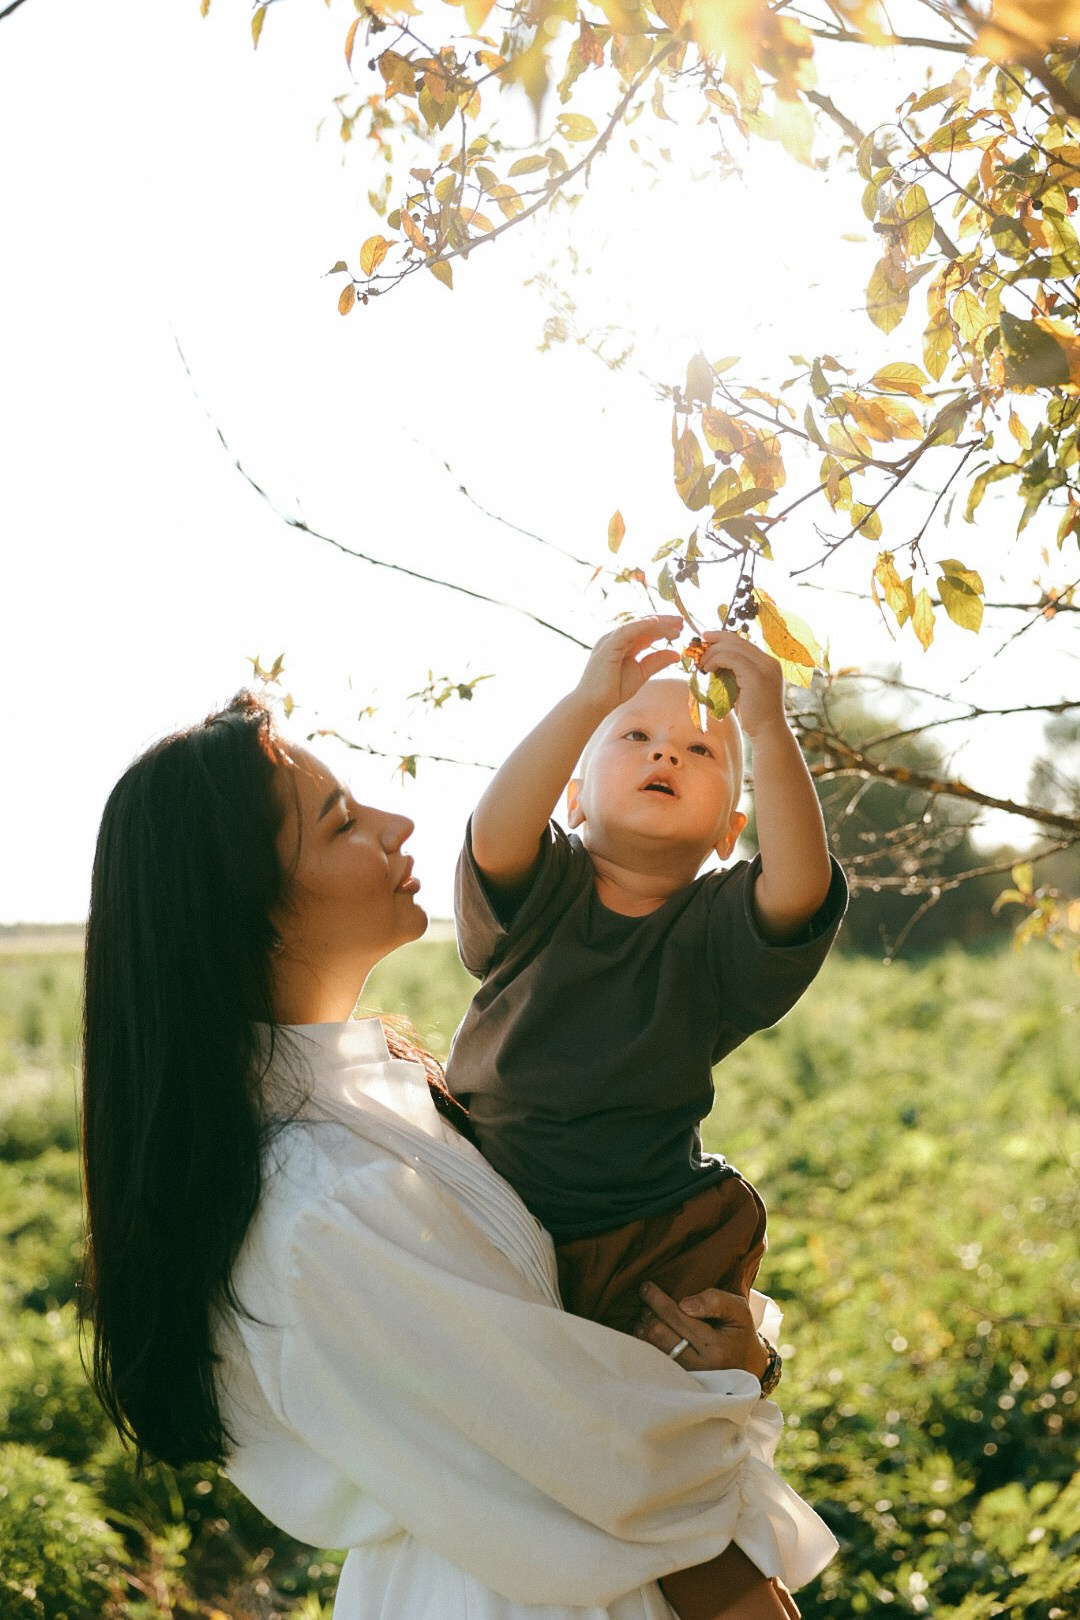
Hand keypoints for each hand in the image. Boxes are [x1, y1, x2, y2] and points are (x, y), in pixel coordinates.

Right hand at [574, 616, 682, 715]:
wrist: (594, 704)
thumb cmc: (613, 690)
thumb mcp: (641, 673)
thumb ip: (656, 662)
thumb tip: (676, 654)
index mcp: (624, 644)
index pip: (646, 631)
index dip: (664, 629)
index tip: (680, 630)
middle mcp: (617, 639)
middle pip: (643, 625)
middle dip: (664, 622)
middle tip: (682, 622)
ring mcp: (611, 640)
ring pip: (637, 625)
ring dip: (657, 622)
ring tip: (675, 624)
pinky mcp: (608, 646)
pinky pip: (626, 631)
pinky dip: (640, 625)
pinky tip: (655, 622)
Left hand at [634, 1282, 769, 1379]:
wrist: (750, 1369)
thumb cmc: (740, 1334)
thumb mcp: (739, 1311)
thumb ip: (715, 1301)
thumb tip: (683, 1304)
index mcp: (715, 1347)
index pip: (676, 1317)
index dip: (656, 1299)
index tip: (645, 1287)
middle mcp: (700, 1366)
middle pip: (658, 1334)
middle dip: (648, 1313)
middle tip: (647, 1301)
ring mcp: (688, 1378)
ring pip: (652, 1350)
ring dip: (644, 1330)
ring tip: (648, 1316)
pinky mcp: (680, 1385)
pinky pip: (654, 1362)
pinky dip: (647, 1345)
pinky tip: (649, 1334)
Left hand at [696, 630, 785, 740]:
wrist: (768, 731)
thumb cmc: (754, 714)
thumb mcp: (744, 688)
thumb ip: (736, 674)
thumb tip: (715, 664)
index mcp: (768, 663)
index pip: (744, 642)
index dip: (723, 637)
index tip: (707, 638)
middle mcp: (769, 662)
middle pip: (738, 641)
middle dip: (716, 639)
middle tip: (699, 645)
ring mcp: (764, 667)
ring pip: (733, 648)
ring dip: (713, 653)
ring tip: (702, 664)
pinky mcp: (756, 676)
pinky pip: (732, 659)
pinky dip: (716, 661)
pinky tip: (708, 669)